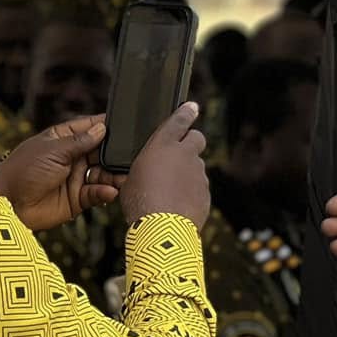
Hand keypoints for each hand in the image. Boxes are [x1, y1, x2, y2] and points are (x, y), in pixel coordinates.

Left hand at [0, 116, 116, 230]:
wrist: (8, 204)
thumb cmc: (23, 171)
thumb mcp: (53, 151)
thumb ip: (80, 142)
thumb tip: (102, 128)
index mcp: (62, 139)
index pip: (89, 128)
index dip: (105, 127)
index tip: (125, 126)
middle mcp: (71, 157)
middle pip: (100, 151)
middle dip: (115, 153)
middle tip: (130, 155)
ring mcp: (75, 178)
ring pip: (102, 173)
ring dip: (114, 175)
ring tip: (124, 176)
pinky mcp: (76, 199)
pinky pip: (96, 193)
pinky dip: (105, 192)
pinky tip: (110, 190)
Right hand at [119, 102, 209, 229]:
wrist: (162, 229)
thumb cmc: (140, 203)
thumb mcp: (130, 180)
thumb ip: (143, 169)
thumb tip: (145, 173)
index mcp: (163, 145)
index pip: (179, 120)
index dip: (186, 112)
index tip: (192, 107)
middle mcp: (185, 155)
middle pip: (197, 138)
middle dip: (191, 142)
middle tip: (181, 153)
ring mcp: (198, 174)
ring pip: (197, 166)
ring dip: (188, 172)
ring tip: (171, 190)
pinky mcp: (205, 192)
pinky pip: (199, 187)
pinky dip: (191, 192)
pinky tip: (178, 204)